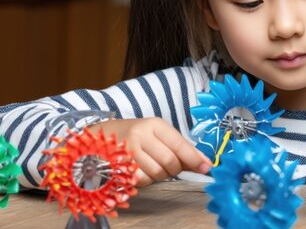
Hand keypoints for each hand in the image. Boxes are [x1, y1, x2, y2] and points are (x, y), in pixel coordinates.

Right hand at [93, 117, 211, 186]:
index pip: (180, 144)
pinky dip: (146, 180)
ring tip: (152, 166)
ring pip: (157, 173)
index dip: (195, 158)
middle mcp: (140, 135)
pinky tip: (140, 170)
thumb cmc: (134, 136)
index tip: (207, 167)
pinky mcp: (118, 165)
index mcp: (154, 124)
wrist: (98, 136)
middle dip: (175, 169)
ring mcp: (127, 150)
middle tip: (171, 167)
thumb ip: (179, 147)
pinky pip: (141, 180)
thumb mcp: (157, 134)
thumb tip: (203, 162)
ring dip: (160, 175)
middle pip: (170, 161)